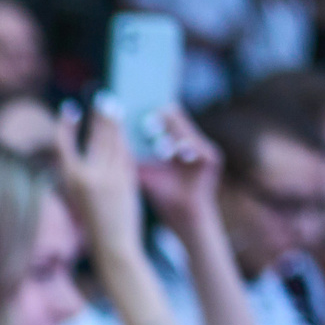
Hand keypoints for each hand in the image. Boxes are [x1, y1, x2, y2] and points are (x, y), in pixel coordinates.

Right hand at [53, 99, 145, 265]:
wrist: (114, 246)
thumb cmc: (96, 224)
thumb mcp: (82, 197)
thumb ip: (89, 173)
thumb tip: (100, 147)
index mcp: (70, 180)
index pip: (64, 145)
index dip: (65, 125)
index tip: (69, 109)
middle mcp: (87, 176)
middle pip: (94, 137)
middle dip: (99, 116)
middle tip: (104, 99)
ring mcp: (108, 177)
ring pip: (113, 142)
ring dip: (114, 123)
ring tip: (115, 108)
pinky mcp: (126, 180)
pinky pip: (125, 154)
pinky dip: (125, 141)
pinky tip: (125, 131)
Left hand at [137, 108, 223, 228]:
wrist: (184, 218)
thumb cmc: (163, 196)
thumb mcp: (145, 174)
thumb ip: (134, 158)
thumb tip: (112, 143)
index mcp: (175, 142)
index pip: (164, 119)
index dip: (150, 113)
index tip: (134, 106)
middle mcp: (191, 141)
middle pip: (176, 120)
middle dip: (161, 118)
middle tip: (146, 117)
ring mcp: (204, 148)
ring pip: (185, 132)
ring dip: (172, 131)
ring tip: (159, 128)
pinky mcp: (212, 159)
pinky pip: (198, 147)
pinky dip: (187, 147)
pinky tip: (177, 150)